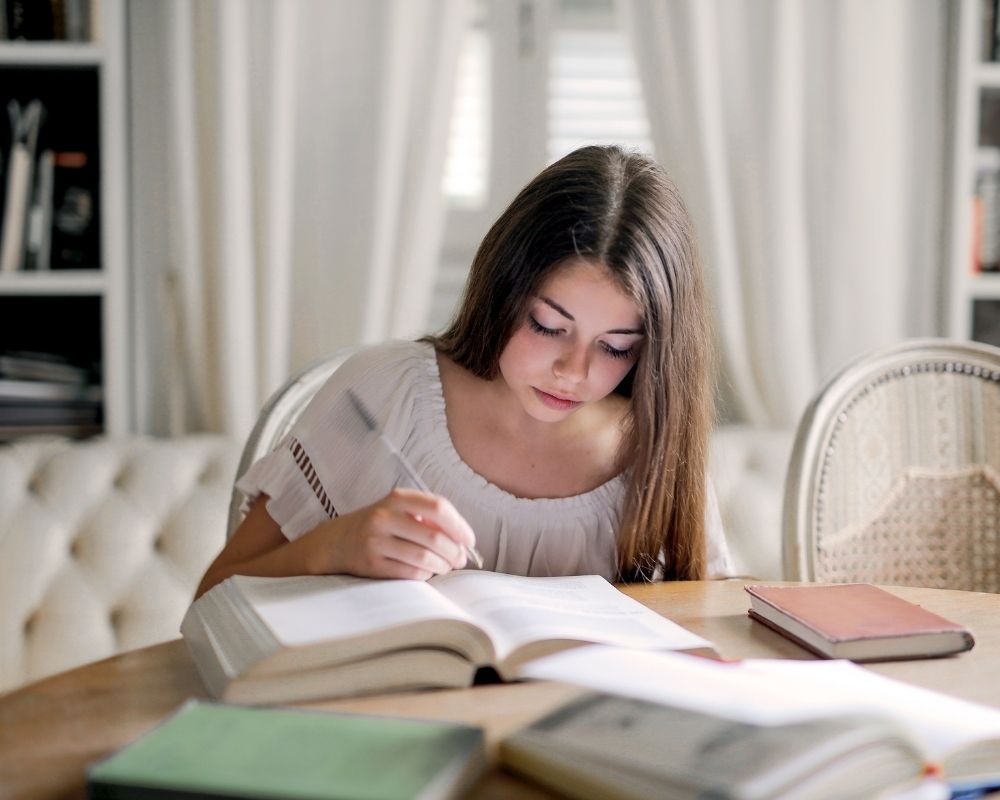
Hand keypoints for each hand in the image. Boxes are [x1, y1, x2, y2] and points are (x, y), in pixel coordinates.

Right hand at [315, 488, 476, 579]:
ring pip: (424, 558)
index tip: (470, 540)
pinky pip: (410, 572)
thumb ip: (428, 519)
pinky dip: (425, 574)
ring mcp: (375, 541)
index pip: (438, 507)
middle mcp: (384, 517)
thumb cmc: (380, 525)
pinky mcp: (371, 564)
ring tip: (446, 566)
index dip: (459, 526)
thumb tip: (463, 542)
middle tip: (461, 559)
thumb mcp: (400, 511)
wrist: (336, 541)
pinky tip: (427, 572)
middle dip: (455, 552)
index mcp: (397, 498)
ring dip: (443, 566)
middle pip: (434, 537)